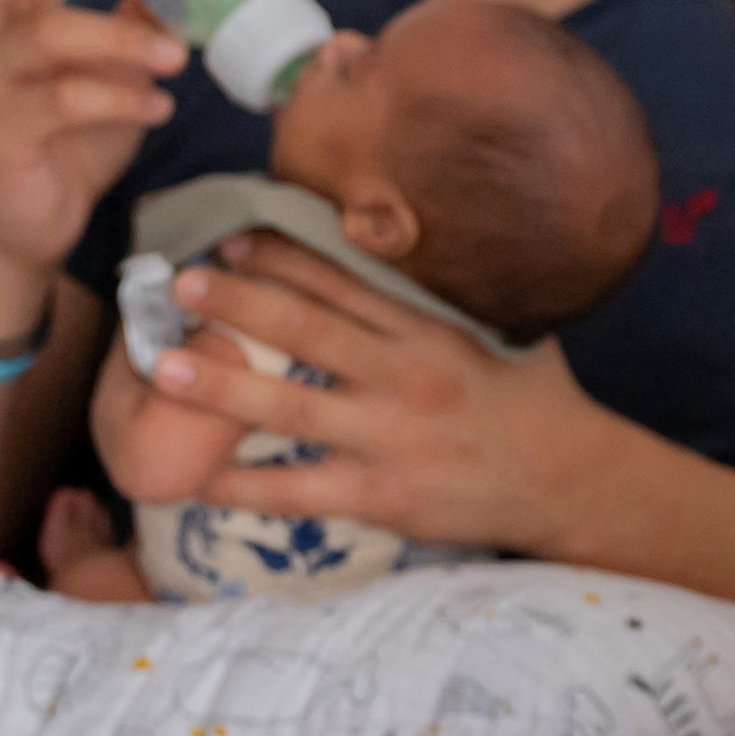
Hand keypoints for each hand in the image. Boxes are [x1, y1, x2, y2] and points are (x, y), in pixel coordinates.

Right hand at [0, 0, 189, 287]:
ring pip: (47, 36)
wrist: (22, 227)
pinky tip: (155, 108)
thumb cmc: (62, 141)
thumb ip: (127, 26)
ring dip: (120, 40)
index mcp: (0, 13)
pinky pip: (64, 102)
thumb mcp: (102, 73)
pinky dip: (119, 98)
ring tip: (176, 57)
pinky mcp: (0, 133)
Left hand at [146, 235, 616, 555]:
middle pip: (304, 329)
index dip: (281, 257)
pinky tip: (195, 479)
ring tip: (163, 369)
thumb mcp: (503, 328)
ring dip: (220, 385)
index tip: (233, 241)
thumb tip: (412, 249)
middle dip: (235, 303)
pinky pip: (298, 490)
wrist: (572, 481)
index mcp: (428, 328)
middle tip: (180, 284)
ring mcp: (390, 437)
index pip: (342, 281)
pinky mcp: (383, 494)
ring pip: (289, 406)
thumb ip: (451, 295)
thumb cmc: (537, 399)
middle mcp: (405, 375)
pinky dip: (243, 486)